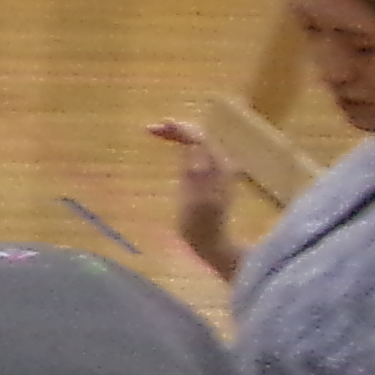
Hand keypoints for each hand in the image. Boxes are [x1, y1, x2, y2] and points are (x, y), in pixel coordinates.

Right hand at [148, 117, 237, 263]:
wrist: (214, 244)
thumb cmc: (200, 226)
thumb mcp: (195, 199)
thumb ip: (194, 170)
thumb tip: (192, 144)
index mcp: (218, 167)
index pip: (199, 137)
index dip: (177, 129)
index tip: (152, 129)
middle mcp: (222, 164)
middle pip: (201, 136)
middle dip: (178, 130)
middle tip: (151, 130)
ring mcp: (220, 171)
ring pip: (200, 144)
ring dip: (181, 136)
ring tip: (160, 135)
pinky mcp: (214, 179)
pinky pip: (200, 153)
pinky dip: (185, 147)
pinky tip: (176, 151)